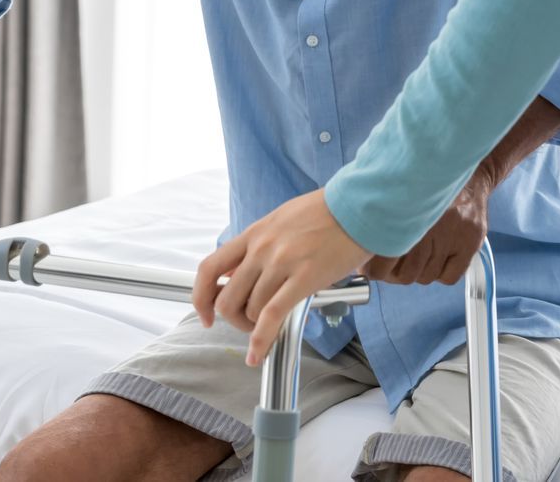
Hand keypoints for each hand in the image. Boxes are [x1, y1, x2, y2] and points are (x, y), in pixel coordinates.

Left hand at [192, 190, 370, 366]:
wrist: (357, 206)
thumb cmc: (327, 212)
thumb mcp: (282, 220)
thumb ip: (260, 244)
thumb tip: (243, 270)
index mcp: (254, 234)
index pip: (210, 268)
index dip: (201, 296)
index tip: (206, 313)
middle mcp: (262, 248)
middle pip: (227, 298)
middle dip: (234, 319)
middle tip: (249, 323)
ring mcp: (281, 263)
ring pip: (250, 310)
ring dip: (256, 328)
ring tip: (270, 328)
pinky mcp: (303, 278)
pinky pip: (272, 316)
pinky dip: (261, 340)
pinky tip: (260, 354)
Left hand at [363, 164, 492, 286]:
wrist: (467, 174)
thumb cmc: (426, 186)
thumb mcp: (397, 193)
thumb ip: (378, 218)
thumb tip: (354, 247)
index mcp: (405, 213)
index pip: (382, 263)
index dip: (375, 271)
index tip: (371, 268)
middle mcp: (430, 226)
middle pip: (405, 275)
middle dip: (396, 274)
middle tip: (394, 265)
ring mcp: (452, 236)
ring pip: (426, 277)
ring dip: (420, 272)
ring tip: (419, 256)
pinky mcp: (470, 243)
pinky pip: (448, 278)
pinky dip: (441, 273)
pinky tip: (439, 258)